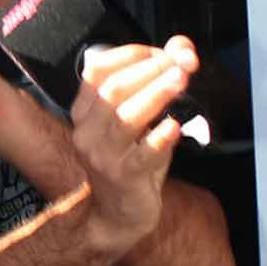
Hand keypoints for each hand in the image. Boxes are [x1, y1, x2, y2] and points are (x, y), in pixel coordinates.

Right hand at [72, 38, 195, 259]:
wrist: (117, 214)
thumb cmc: (129, 164)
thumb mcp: (136, 123)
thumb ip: (155, 87)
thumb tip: (182, 51)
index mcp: (84, 114)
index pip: (96, 72)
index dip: (129, 55)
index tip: (160, 52)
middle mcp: (87, 133)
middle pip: (111, 90)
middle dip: (149, 70)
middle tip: (179, 64)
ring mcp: (102, 157)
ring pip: (124, 118)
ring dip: (155, 94)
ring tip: (180, 81)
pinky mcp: (122, 177)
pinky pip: (143, 153)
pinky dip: (161, 136)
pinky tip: (174, 127)